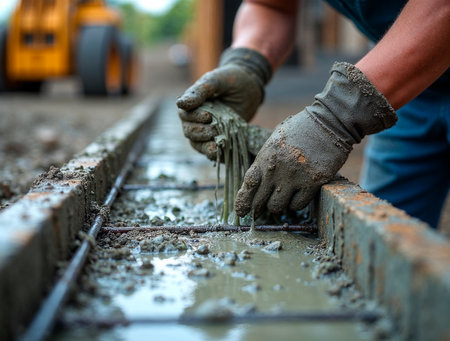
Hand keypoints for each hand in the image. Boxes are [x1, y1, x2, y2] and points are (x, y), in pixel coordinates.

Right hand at [176, 48, 271, 158]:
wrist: (250, 86)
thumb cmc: (230, 79)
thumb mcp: (215, 81)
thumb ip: (199, 91)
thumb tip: (179, 103)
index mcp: (191, 103)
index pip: (185, 115)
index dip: (194, 118)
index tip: (208, 116)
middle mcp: (195, 118)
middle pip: (189, 131)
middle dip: (201, 132)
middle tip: (215, 130)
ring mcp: (205, 130)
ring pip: (196, 143)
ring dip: (205, 146)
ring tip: (217, 146)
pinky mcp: (217, 138)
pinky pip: (209, 150)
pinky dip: (213, 153)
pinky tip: (220, 153)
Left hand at [234, 62, 397, 216]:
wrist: (328, 122)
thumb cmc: (300, 130)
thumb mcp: (274, 140)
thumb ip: (263, 161)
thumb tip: (253, 183)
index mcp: (265, 157)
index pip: (248, 184)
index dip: (243, 201)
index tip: (241, 211)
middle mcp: (276, 169)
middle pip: (260, 200)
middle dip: (258, 207)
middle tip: (259, 211)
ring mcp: (294, 177)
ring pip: (277, 207)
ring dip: (278, 205)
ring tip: (282, 197)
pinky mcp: (312, 182)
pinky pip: (297, 204)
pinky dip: (295, 203)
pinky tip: (298, 194)